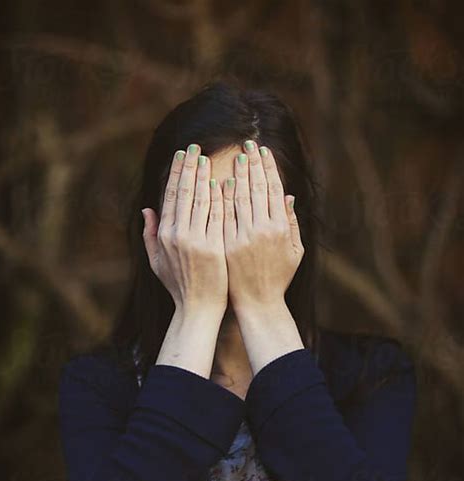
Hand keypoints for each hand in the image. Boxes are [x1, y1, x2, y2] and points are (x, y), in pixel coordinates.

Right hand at [142, 144, 227, 313]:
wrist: (198, 309)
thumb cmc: (179, 287)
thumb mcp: (157, 262)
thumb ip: (150, 235)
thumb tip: (146, 209)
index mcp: (164, 235)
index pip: (171, 196)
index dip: (176, 174)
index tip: (182, 155)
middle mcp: (177, 235)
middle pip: (184, 193)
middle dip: (189, 167)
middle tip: (195, 145)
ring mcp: (195, 241)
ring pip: (200, 200)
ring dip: (204, 175)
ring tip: (209, 156)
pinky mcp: (213, 247)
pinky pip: (216, 216)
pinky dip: (219, 197)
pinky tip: (222, 180)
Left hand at [222, 139, 304, 311]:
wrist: (258, 304)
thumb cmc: (278, 278)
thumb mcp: (294, 252)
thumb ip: (291, 224)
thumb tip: (289, 197)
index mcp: (280, 228)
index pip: (273, 190)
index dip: (268, 169)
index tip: (262, 152)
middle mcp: (262, 230)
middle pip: (256, 188)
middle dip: (252, 164)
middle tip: (247, 144)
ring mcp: (242, 238)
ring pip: (239, 198)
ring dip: (236, 174)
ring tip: (233, 156)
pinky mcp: (226, 246)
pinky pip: (223, 216)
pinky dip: (221, 197)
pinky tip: (219, 181)